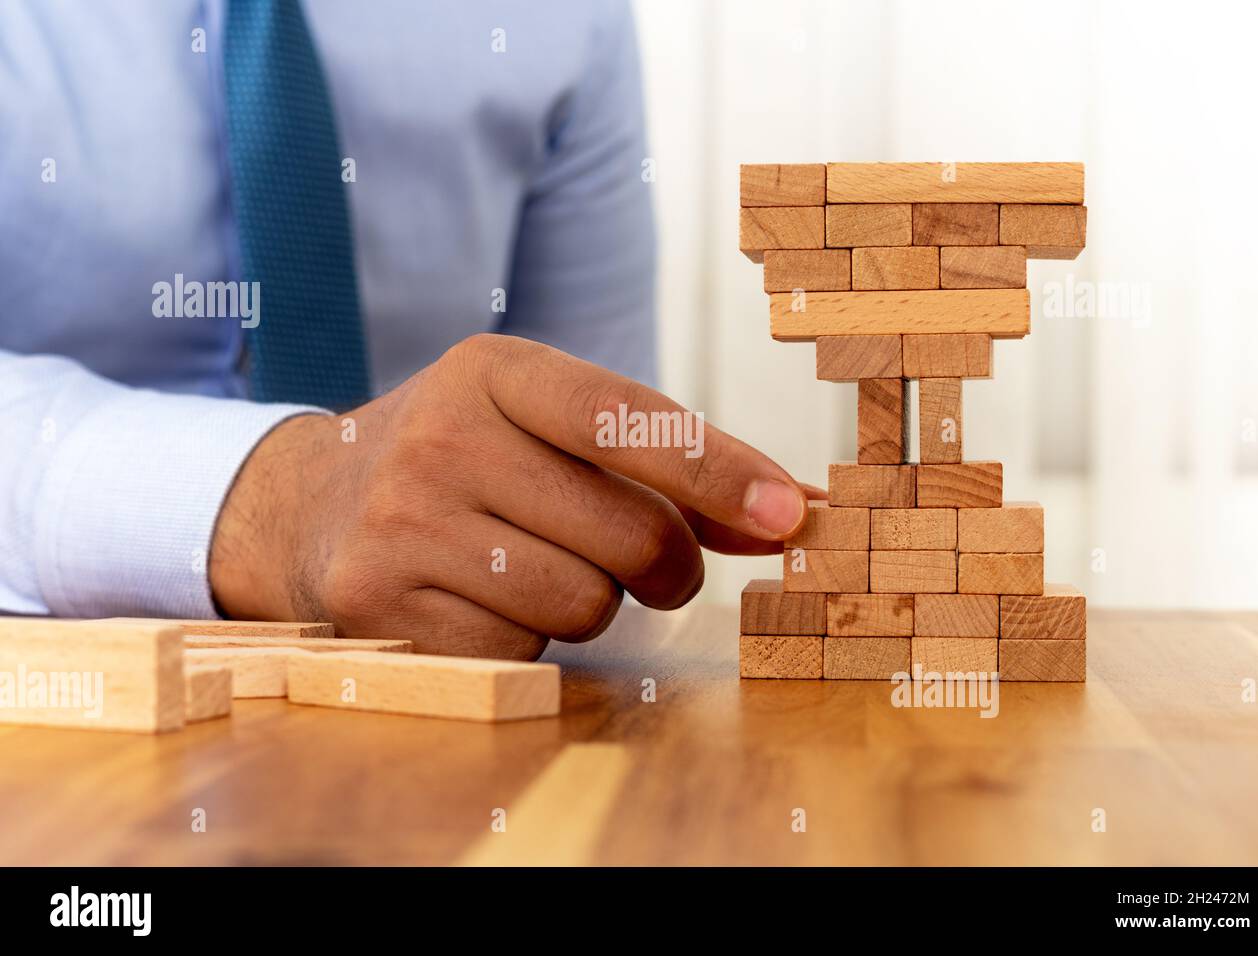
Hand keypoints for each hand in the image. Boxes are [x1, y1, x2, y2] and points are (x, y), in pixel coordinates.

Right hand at [210, 334, 811, 658]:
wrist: (312, 504)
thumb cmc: (468, 463)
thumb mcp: (545, 429)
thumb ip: (661, 466)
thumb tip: (786, 513)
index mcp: (495, 372)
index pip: (628, 420)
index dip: (718, 470)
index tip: (789, 513)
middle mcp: (442, 437)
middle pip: (629, 533)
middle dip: (669, 566)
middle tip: (657, 567)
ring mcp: (403, 523)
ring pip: (584, 603)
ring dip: (594, 602)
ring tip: (542, 569)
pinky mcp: (383, 604)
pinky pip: (523, 651)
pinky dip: (529, 638)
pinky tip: (484, 601)